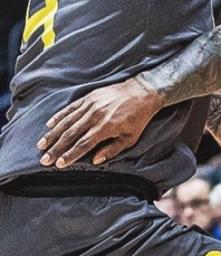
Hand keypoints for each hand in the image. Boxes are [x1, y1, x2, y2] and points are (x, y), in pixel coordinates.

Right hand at [37, 77, 162, 167]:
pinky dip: (59, 116)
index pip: (83, 144)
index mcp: (106, 127)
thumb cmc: (138, 117)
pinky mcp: (89, 97)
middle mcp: (95, 115)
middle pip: (71, 134)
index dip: (70, 155)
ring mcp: (91, 105)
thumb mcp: (131, 138)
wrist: (143, 92)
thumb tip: (95, 160)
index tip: (59, 164)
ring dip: (53, 134)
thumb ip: (112, 150)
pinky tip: (49, 125)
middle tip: (44, 159)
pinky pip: (70, 108)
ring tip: (42, 145)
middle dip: (56, 148)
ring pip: (67, 122)